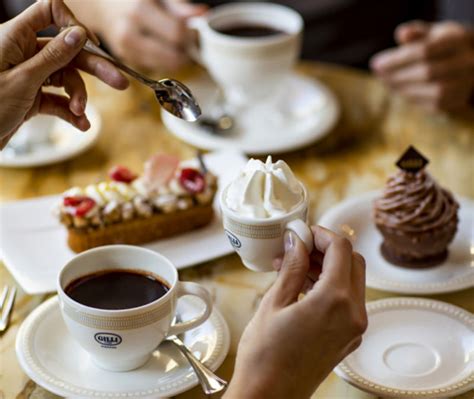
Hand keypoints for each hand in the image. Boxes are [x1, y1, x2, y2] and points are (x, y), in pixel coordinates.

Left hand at [0, 0, 128, 148]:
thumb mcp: (24, 80)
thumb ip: (53, 56)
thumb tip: (79, 33)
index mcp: (15, 38)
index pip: (49, 12)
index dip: (72, 24)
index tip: (90, 44)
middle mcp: (24, 53)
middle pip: (67, 51)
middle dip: (94, 68)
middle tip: (120, 82)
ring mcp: (29, 75)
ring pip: (66, 78)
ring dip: (79, 97)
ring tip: (81, 114)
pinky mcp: (32, 97)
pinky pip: (59, 99)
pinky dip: (70, 112)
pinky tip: (80, 124)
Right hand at [66, 0, 206, 70]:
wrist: (102, 7)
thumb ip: (179, 7)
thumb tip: (201, 15)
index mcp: (139, 11)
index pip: (176, 33)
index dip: (191, 36)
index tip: (195, 33)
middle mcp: (130, 33)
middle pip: (172, 56)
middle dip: (185, 52)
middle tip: (188, 43)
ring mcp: (126, 51)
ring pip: (165, 67)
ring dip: (177, 60)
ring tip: (176, 46)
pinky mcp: (127, 61)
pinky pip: (156, 68)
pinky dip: (164, 62)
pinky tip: (163, 50)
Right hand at [224, 227, 366, 398]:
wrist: (270, 396)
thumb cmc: (265, 355)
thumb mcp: (274, 303)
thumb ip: (291, 267)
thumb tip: (296, 241)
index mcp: (334, 301)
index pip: (341, 249)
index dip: (322, 234)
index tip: (303, 232)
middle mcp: (353, 314)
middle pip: (353, 262)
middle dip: (328, 248)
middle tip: (300, 246)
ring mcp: (354, 328)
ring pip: (351, 281)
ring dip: (328, 266)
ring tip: (294, 265)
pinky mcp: (348, 337)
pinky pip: (347, 300)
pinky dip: (330, 286)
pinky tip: (303, 284)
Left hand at [371, 21, 473, 111]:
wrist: (466, 62)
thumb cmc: (441, 45)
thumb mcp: (430, 33)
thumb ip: (416, 32)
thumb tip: (402, 34)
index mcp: (458, 40)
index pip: (424, 51)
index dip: (397, 59)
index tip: (375, 64)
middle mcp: (466, 63)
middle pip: (428, 73)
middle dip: (398, 76)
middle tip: (378, 75)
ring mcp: (465, 83)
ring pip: (433, 91)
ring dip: (403, 89)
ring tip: (386, 83)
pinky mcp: (458, 100)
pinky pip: (434, 104)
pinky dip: (413, 99)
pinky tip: (399, 91)